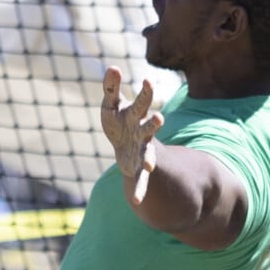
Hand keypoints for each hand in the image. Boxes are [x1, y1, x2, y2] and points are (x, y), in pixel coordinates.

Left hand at [100, 66, 160, 200]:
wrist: (126, 147)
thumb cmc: (119, 122)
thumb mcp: (111, 105)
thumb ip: (111, 87)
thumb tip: (112, 67)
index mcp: (136, 115)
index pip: (142, 101)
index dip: (145, 92)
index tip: (146, 80)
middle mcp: (143, 133)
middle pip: (150, 126)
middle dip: (154, 123)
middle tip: (158, 118)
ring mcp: (142, 151)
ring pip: (148, 155)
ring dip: (149, 160)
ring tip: (150, 166)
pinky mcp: (138, 168)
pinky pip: (140, 181)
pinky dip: (140, 190)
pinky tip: (137, 202)